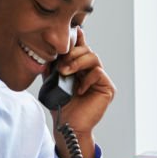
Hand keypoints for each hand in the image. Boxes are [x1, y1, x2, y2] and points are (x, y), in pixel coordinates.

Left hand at [51, 28, 114, 157]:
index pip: (80, 48)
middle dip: (72, 53)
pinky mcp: (107, 88)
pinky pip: (98, 72)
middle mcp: (91, 71)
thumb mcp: (52, 82)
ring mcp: (100, 79)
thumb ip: (52, 66)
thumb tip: (49, 52)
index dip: (78, 39)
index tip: (73, 32)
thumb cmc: (61, 106)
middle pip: (87, 50)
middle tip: (60, 65)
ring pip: (93, 58)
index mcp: (80, 68)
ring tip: (65, 72)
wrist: (68, 125)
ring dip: (77, 62)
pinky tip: (79, 89)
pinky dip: (87, 78)